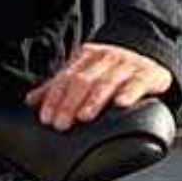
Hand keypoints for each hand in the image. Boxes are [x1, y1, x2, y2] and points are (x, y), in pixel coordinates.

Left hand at [27, 42, 173, 131]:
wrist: (151, 57)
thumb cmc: (112, 71)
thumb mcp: (85, 73)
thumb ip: (59, 87)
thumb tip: (31, 101)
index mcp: (86, 56)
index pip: (65, 78)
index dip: (54, 98)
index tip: (46, 117)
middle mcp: (105, 58)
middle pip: (83, 80)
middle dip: (70, 103)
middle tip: (61, 124)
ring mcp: (127, 64)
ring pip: (107, 82)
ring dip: (94, 100)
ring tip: (84, 116)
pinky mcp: (149, 73)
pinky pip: (138, 83)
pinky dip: (129, 93)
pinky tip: (121, 104)